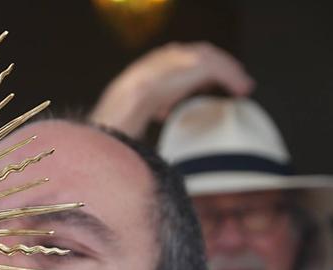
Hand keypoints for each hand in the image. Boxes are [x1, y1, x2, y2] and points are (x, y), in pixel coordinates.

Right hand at [90, 42, 254, 138]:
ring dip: (231, 74)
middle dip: (221, 67)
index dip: (201, 71)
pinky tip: (241, 90)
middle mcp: (174, 54)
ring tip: (243, 87)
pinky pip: (222, 70)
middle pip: (205, 56)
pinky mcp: (198, 64)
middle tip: (235, 80)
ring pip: (216, 61)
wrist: (129, 101)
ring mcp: (186, 57)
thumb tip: (161, 112)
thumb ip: (157, 102)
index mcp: (159, 61)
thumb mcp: (146, 102)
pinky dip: (233, 79)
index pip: (185, 60)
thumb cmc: (130, 107)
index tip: (210, 82)